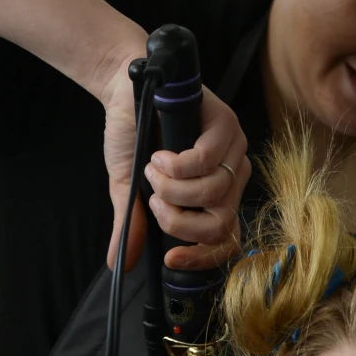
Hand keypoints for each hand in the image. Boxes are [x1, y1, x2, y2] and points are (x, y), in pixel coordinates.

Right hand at [102, 61, 250, 272]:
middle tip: (153, 200)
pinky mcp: (226, 123)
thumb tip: (121, 263)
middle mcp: (232, 175)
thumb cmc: (132, 136)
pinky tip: (159, 156)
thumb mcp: (128, 189)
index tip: (170, 259)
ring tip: (152, 169)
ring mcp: (233, 149)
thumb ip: (131, 224)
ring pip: (213, 194)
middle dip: (179, 220)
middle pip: (222, 223)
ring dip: (172, 189)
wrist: (123, 92)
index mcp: (218, 196)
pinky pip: (206, 162)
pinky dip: (176, 166)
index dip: (202, 256)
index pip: (227, 240)